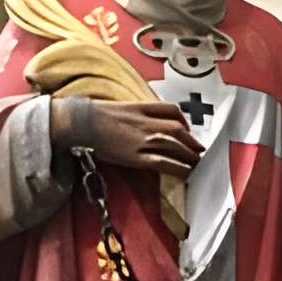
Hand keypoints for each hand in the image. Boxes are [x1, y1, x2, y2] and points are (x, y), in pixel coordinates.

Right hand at [52, 97, 202, 174]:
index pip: (172, 110)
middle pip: (179, 130)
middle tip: (199, 149)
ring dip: (190, 155)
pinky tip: (185, 173)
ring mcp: (144, 140)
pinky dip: (179, 168)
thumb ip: (136, 112)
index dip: (184, 121)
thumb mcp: (120, 107)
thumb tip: (145, 120)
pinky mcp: (138, 157)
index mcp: (142, 108)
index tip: (188, 129)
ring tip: (195, 162)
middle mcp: (148, 123)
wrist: (82, 123)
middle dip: (192, 141)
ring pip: (176, 146)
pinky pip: (165, 163)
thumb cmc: (95, 115)